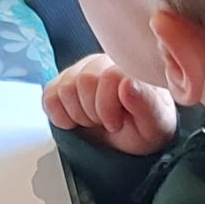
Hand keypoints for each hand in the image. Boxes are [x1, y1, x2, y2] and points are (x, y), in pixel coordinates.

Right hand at [43, 57, 177, 155]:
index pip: (109, 76)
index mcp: (130, 66)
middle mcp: (103, 62)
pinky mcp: (60, 84)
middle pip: (84, 80)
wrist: (126, 141)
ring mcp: (80, 71)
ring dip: (79, 115)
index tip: (116, 124)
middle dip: (94, 112)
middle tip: (106, 123)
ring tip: (94, 121)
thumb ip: (147, 103)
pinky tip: (77, 120)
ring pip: (65, 89)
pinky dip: (60, 116)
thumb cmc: (144, 129)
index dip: (108, 106)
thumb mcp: (155, 124)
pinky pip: (49, 97)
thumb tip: (128, 84)